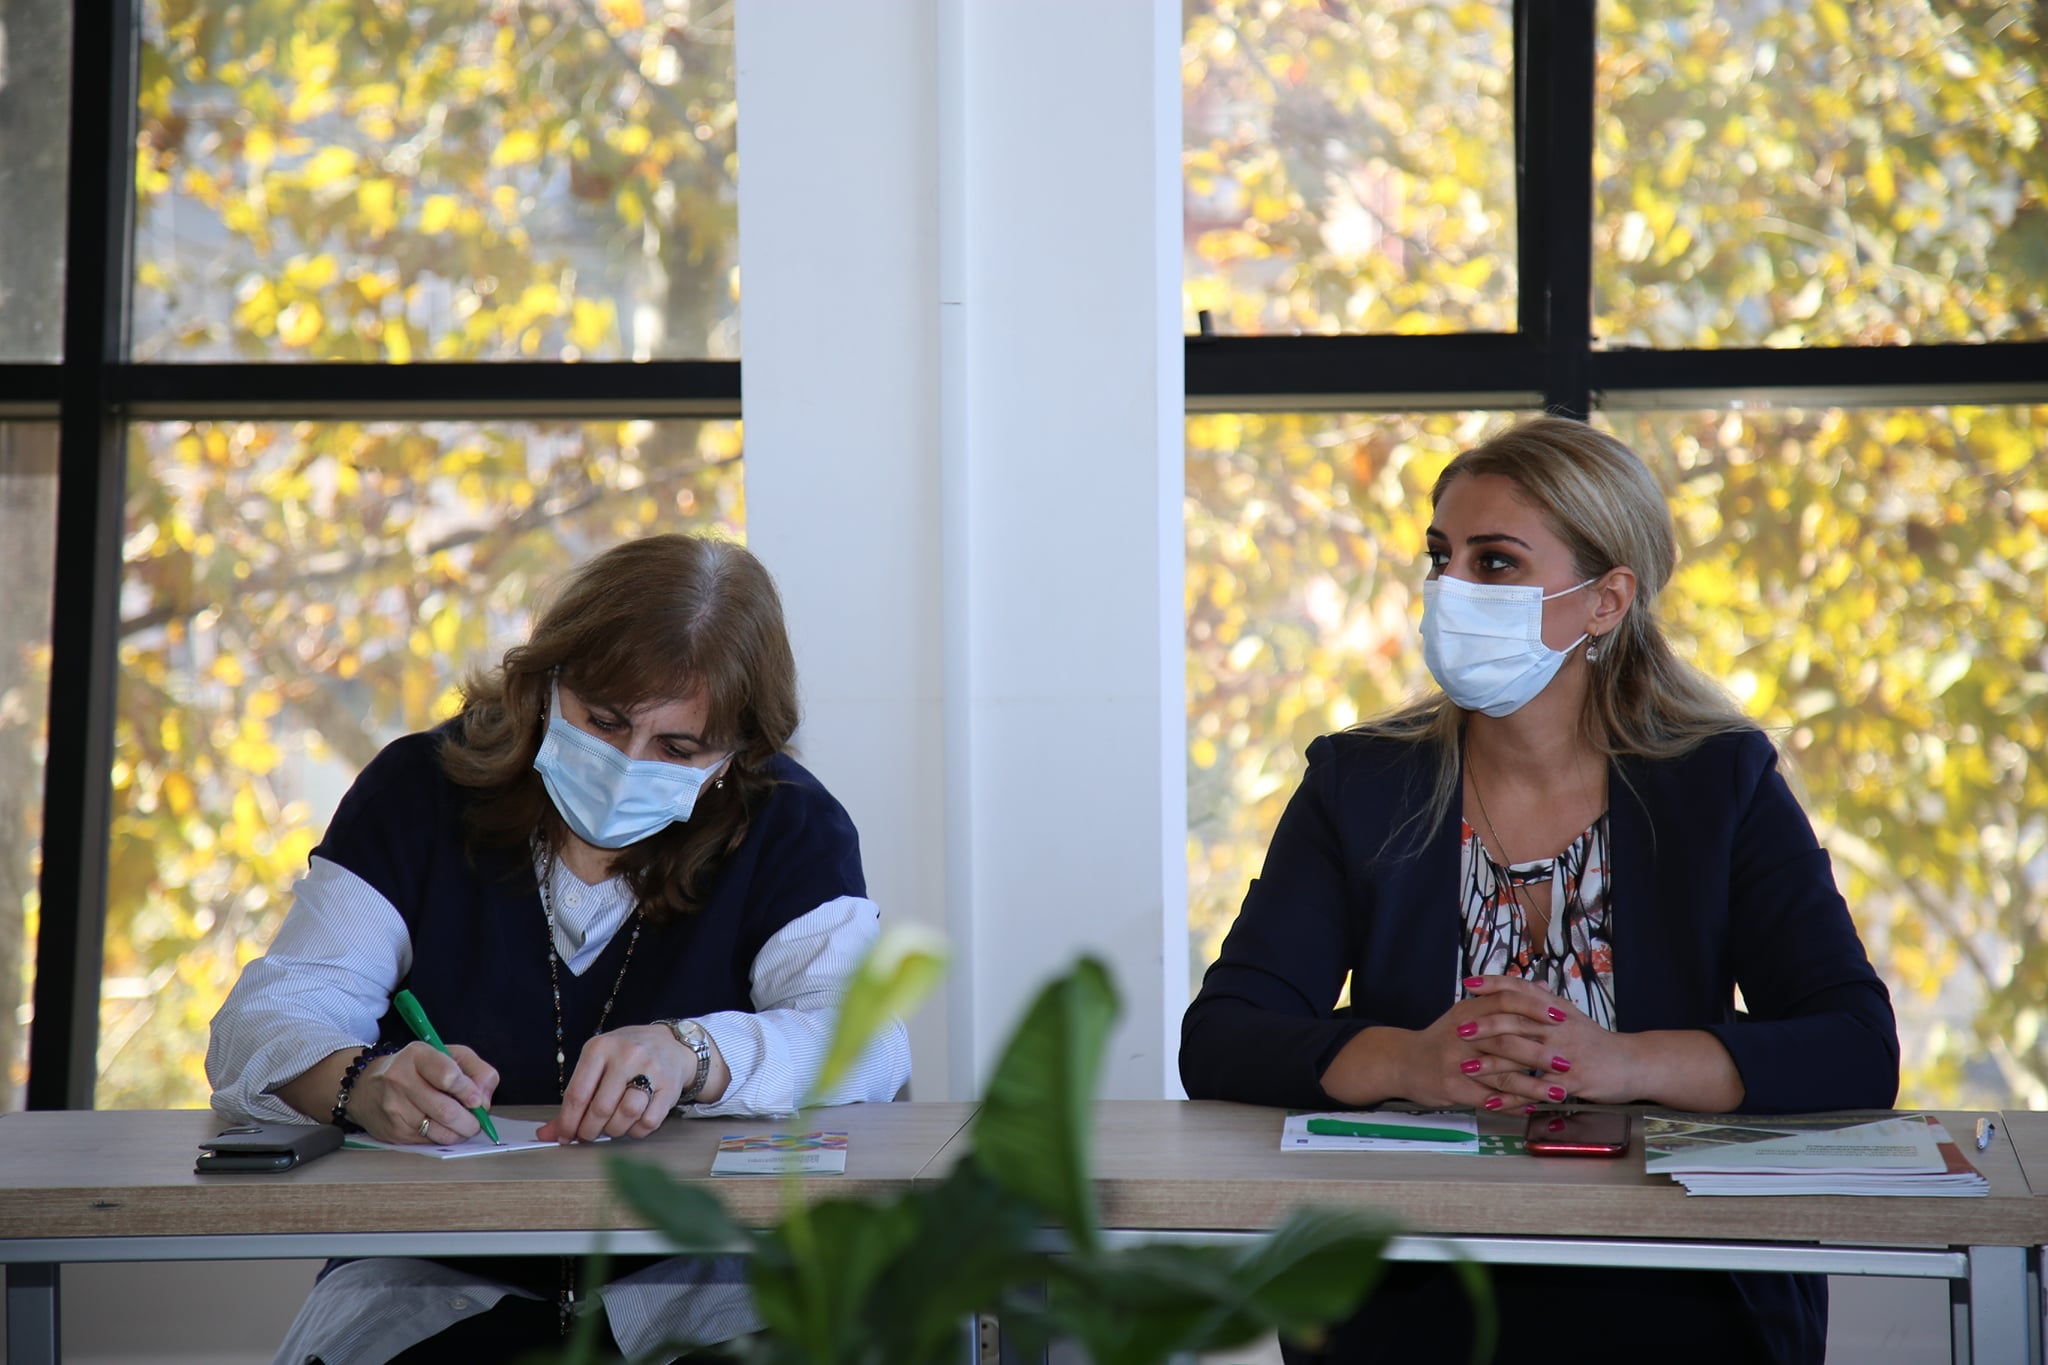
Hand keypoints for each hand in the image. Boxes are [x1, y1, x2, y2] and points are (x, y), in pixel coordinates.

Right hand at [353, 1042, 499, 1144]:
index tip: (477, 1100)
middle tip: (477, 1122)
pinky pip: (428, 1142)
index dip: (467, 1091)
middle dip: (470, 1121)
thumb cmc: (417, 1069)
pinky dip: (443, 1139)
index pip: (448, 1076)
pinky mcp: (392, 1131)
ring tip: (464, 1127)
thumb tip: (485, 1098)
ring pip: (439, 1131)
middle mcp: (401, 1080)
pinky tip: (444, 1129)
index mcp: (418, 1055)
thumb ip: (475, 1070)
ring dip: (459, 1133)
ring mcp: (394, 1108)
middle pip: (446, 1110)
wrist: (366, 1087)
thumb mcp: (448, 1055)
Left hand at [539, 1023, 692, 1143]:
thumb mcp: (597, 1066)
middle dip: (589, 1130)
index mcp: (600, 1048)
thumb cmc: (626, 1058)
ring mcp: (651, 1069)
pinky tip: (631, 1124)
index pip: (577, 1094)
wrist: (671, 1045)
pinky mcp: (669, 1087)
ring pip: (626, 1114)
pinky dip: (635, 1131)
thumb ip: (574, 1099)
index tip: (565, 1136)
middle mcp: (626, 1055)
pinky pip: (648, 1122)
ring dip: (614, 1131)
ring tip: (611, 1127)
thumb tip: (546, 1134)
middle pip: (601, 1108)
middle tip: (587, 1135)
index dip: (568, 1122)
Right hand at [1321, 983, 1560, 1108]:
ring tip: (1559, 1093)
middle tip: (1568, 1062)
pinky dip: (1513, 1106)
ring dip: (1533, 1086)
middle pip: (1506, 1040)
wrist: (1404, 1062)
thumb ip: (1504, 1000)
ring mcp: (1456, 1062)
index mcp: (1469, 1010)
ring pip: (1501, 1075)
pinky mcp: (1453, 1088)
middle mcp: (1462, 1034)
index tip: (1561, 1016)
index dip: (1534, 1008)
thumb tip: (1542, 985)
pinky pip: (1489, 1099)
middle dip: (1540, 1053)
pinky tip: (1531, 1109)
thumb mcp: (1469, 1011)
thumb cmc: (1443, 1038)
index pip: (1505, 1001)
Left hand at [1464, 976, 1636, 1104]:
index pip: (1521, 990)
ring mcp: (1564, 1055)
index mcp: (1556, 1010)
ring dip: (1490, 1063)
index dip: (1494, 984)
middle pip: (1516, 1020)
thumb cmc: (1597, 1041)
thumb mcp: (1571, 1015)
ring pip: (1521, 1056)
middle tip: (1458, 1030)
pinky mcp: (1570, 1082)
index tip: (1468, 984)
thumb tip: (1527, 983)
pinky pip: (1536, 1090)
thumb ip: (1546, 1001)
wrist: (1633, 1064)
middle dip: (1484, 1025)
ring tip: (1464, 1067)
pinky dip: (1511, 1097)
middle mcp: (1558, 1028)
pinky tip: (1491, 1101)